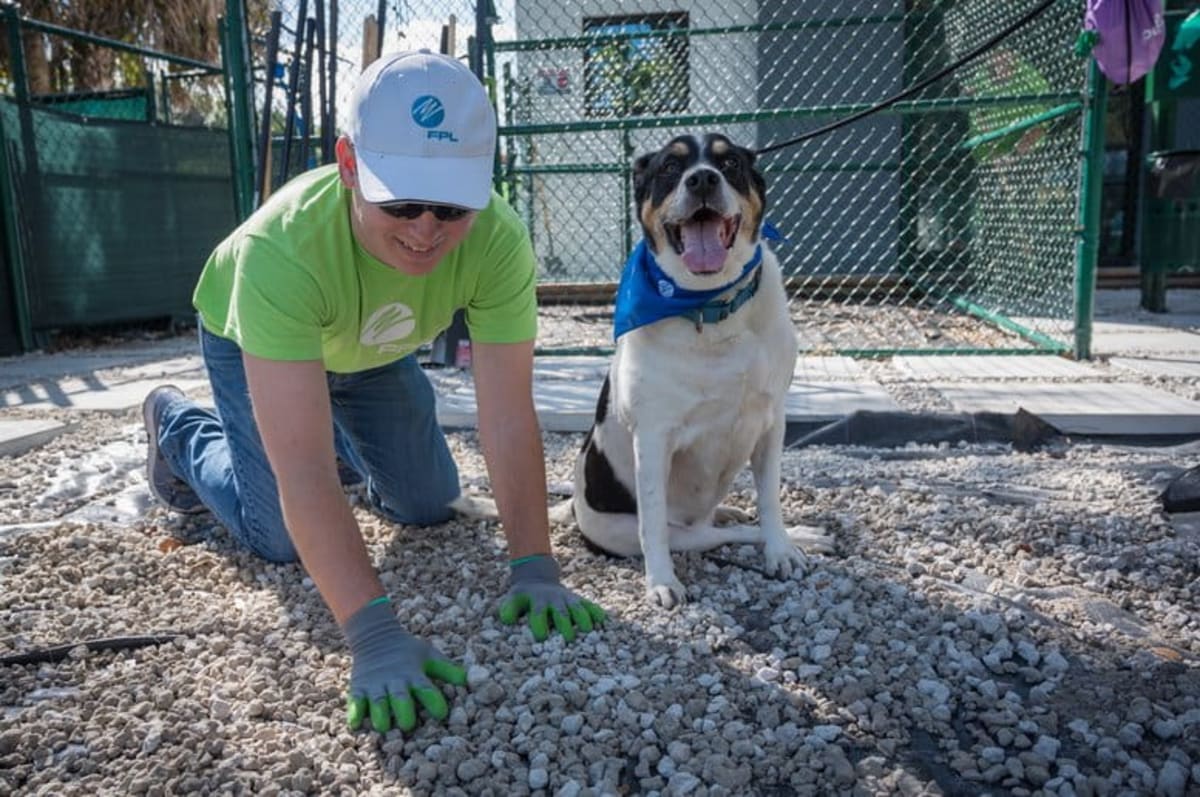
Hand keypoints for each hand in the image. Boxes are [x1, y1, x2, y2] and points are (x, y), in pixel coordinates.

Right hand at [342, 598, 465, 732]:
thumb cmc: (407, 651)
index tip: (441, 714)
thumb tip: (468, 681)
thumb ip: (447, 669)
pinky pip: (355, 702)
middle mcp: (395, 680)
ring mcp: (375, 685)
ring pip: (377, 703)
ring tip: (384, 727)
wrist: (376, 636)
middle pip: (399, 698)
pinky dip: (355, 713)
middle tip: (408, 725)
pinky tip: (356, 724)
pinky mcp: (358, 688)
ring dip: (380, 715)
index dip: (434, 701)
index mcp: (414, 673)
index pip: (426, 688)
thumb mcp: (429, 655)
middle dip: (404, 712)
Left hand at [498, 555, 606, 641]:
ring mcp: (567, 599)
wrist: (538, 579)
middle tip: (569, 638)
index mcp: (537, 601)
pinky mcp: (577, 600)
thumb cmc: (524, 597)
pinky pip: (588, 605)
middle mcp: (554, 599)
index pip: (538, 613)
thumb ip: (509, 609)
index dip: (539, 623)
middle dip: (565, 624)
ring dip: (583, 618)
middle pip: (560, 612)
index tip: (541, 636)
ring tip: (588, 630)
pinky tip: (603, 620)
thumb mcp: (513, 599)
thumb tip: (507, 620)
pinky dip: (595, 612)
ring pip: (577, 608)